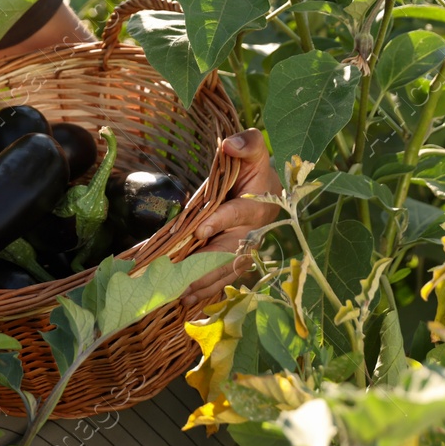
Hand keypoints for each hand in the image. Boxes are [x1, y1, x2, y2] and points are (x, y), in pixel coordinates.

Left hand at [183, 129, 281, 306]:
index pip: (239, 214)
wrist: (263, 188)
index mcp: (257, 205)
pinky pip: (218, 277)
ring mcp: (241, 249)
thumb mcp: (253, 149)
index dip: (222, 221)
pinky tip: (185, 301)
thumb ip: (248, 144)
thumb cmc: (253, 167)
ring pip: (224, 271)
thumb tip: (231, 146)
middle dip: (208, 269)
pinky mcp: (231, 259)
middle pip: (231, 254)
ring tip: (181, 297)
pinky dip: (203, 289)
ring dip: (204, 285)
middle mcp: (251, 232)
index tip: (200, 229)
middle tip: (184, 281)